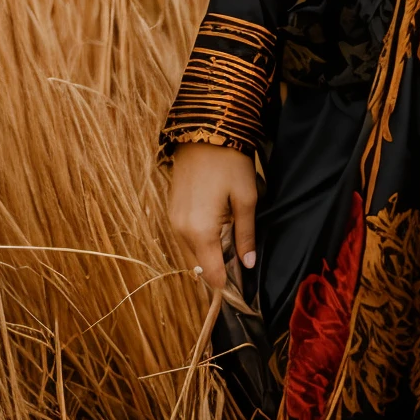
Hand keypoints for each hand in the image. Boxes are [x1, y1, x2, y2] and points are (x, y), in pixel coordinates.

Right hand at [167, 142, 257, 291]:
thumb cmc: (230, 164)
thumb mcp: (247, 199)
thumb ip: (246, 234)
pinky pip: (186, 236)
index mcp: (200, 231)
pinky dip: (201, 240)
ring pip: (192, 251)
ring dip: (209, 254)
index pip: (211, 273)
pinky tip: (218, 228)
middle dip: (218, 269)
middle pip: (199, 265)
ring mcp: (173, 220)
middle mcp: (180, 230)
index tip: (243, 287)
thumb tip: (248, 264)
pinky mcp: (171, 210)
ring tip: (232, 244)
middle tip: (242, 263)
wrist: (203, 132)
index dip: (227, 283)